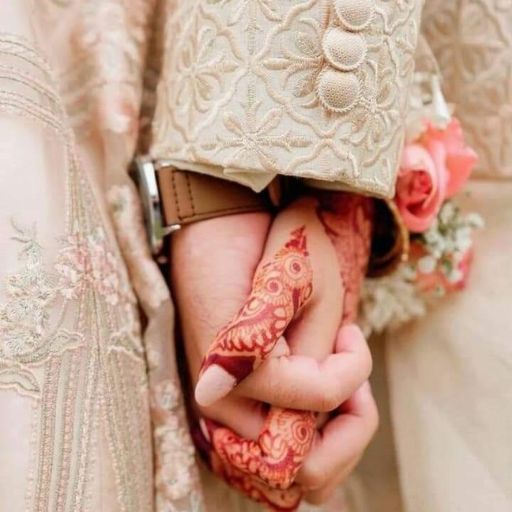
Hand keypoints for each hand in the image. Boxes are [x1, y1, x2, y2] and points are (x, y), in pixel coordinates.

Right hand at [171, 200, 372, 507]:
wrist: (217, 229)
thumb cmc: (260, 247)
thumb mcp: (300, 289)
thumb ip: (308, 356)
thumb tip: (317, 417)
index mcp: (238, 374)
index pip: (320, 403)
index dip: (352, 369)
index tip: (349, 330)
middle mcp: (222, 406)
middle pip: (303, 471)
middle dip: (347, 430)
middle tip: (350, 380)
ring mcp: (223, 409)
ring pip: (288, 473)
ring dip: (329, 441)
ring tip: (338, 391)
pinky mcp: (229, 404)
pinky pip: (273, 450)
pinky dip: (307, 439)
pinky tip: (317, 400)